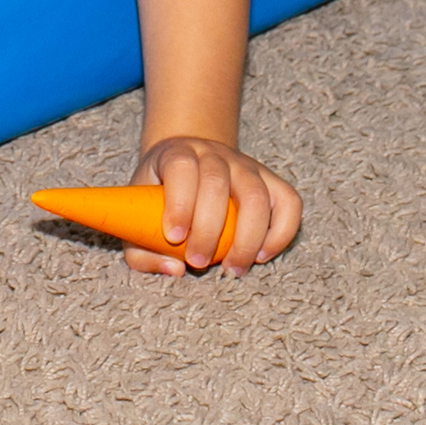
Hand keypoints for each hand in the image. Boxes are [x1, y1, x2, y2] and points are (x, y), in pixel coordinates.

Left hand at [130, 135, 301, 276]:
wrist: (189, 161)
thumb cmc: (159, 196)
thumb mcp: (137, 214)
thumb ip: (141, 249)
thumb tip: (174, 270)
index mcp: (177, 154)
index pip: (181, 168)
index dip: (180, 202)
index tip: (175, 236)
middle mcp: (213, 153)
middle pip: (216, 184)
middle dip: (209, 230)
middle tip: (198, 263)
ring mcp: (246, 165)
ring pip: (255, 195)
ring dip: (246, 238)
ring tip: (233, 269)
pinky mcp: (270, 181)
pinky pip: (288, 202)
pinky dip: (281, 232)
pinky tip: (261, 255)